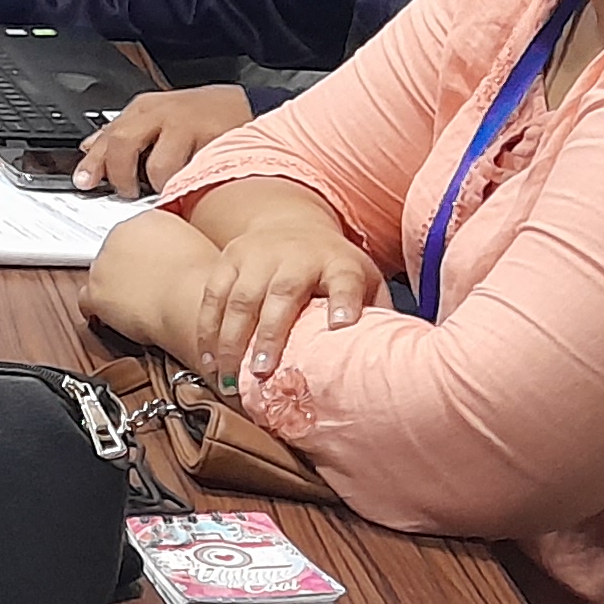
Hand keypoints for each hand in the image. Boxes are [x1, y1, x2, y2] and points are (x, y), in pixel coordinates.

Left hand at [75, 85, 255, 197]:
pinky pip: (191, 173)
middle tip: (125, 191)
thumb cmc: (201, 116)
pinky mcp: (214, 140)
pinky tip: (187, 185)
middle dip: (119, 175)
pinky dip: (185, 184)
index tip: (84, 182)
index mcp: (144, 109)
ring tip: (165, 189)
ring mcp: (188, 126)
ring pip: (158, 166)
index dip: (93, 162)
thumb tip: (89, 148)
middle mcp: (162, 113)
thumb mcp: (157, 116)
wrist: (249, 106)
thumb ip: (124, 132)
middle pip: (123, 144)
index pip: (109, 134)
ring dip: (157, 186)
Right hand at [191, 221, 387, 386]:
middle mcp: (297, 255)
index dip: (345, 302)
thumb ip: (376, 315)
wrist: (290, 225)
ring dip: (232, 340)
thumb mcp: (363, 282)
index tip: (343, 326)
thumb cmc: (332, 269)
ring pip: (241, 297)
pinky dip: (207, 329)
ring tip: (229, 378)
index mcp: (338, 263)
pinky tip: (209, 360)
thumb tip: (396, 363)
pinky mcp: (229, 259)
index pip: (346, 281)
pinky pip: (212, 295)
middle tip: (262, 372)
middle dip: (271, 334)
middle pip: (283, 292)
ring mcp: (258, 254)